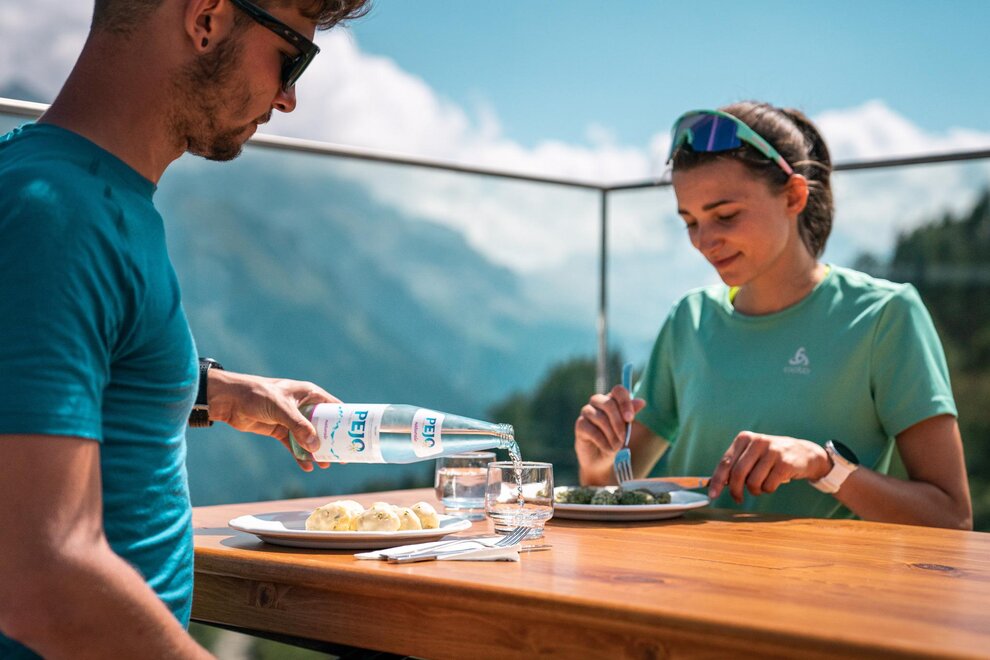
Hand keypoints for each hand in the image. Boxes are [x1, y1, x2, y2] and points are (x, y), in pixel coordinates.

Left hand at [206, 370, 338, 471]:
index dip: (346, 419)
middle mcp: (303, 406)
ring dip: (316, 451)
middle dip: (332, 441)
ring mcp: (291, 419)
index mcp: (309, 394)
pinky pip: (294, 445)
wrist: (229, 400)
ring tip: (325, 465)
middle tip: (342, 456)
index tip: (356, 434)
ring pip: (309, 437)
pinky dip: (300, 456)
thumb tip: (315, 446)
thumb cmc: (257, 394)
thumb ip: (298, 426)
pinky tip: (307, 467)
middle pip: (324, 425)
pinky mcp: (279, 430)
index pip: (334, 406)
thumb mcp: (281, 408)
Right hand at [574, 385, 645, 469]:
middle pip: (608, 403)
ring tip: (616, 447)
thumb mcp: (626, 428)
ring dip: (612, 435)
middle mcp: (598, 402)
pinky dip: (602, 442)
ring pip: (600, 418)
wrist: (601, 460)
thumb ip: (630, 414)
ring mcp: (587, 412)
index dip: (625, 403)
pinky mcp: (580, 425)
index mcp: (611, 400)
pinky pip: (592, 430)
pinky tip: (607, 449)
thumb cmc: (614, 441)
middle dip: (619, 423)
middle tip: (624, 438)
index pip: (618, 391)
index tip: (630, 418)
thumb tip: (641, 402)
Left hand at [708, 431, 830, 502]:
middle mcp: (757, 442)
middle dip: (735, 491)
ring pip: (753, 482)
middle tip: (738, 498)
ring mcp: (772, 451)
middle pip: (737, 474)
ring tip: (761, 485)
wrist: (805, 453)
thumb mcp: (753, 454)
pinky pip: (768, 486)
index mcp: (745, 438)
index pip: (725, 462)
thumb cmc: (772, 456)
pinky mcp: (785, 463)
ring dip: (755, 490)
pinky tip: (773, 483)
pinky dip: (768, 490)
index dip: (717, 481)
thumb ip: (736, 465)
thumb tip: (718, 484)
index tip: (712, 495)